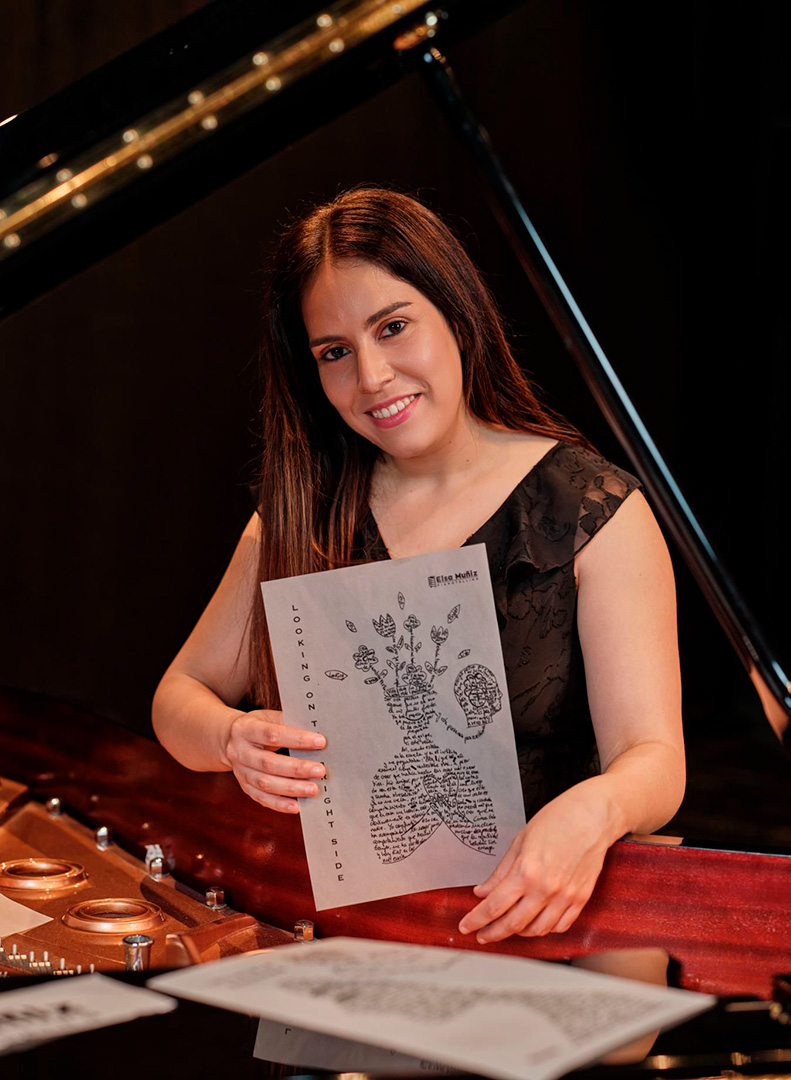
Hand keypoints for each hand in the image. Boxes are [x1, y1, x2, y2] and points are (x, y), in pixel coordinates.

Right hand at [224, 709, 325, 813]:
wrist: (230, 739)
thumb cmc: (258, 726)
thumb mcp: (267, 717)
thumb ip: (288, 723)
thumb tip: (316, 734)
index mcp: (246, 729)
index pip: (272, 734)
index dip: (297, 738)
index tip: (320, 742)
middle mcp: (240, 752)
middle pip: (268, 763)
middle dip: (296, 768)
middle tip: (319, 770)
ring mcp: (240, 772)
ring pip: (265, 783)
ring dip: (291, 788)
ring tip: (313, 790)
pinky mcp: (245, 787)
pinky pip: (262, 798)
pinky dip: (280, 804)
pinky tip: (297, 806)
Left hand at [458, 781, 616, 942]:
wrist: (593, 816)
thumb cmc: (557, 820)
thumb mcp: (520, 841)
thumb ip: (501, 871)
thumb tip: (483, 892)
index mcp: (526, 871)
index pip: (494, 906)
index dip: (477, 920)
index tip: (466, 926)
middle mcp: (546, 889)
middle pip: (513, 924)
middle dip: (493, 933)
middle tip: (482, 935)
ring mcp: (566, 897)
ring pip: (537, 930)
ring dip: (519, 933)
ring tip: (507, 926)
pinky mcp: (581, 899)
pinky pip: (561, 926)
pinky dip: (545, 929)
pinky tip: (535, 922)